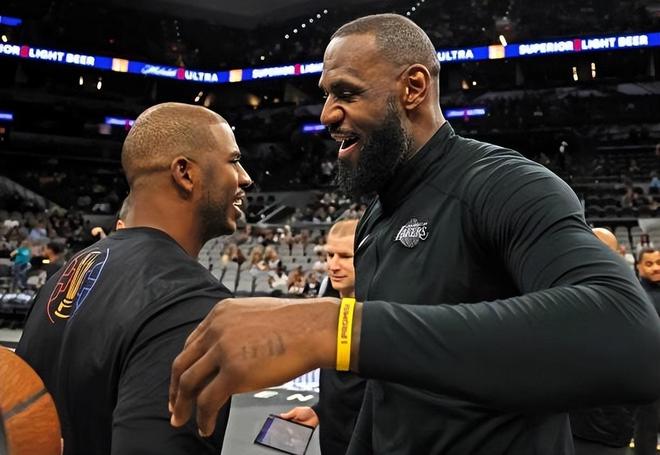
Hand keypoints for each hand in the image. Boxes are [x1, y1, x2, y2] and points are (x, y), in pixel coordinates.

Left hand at [169, 297, 339, 436]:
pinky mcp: (235, 372)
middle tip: (174, 406)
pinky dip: (202, 417)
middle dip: (174, 389)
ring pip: (188, 383)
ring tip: (183, 421)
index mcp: (220, 314)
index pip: (191, 344)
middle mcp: (217, 329)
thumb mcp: (255, 316)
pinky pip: (208, 401)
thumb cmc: (297, 325)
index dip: (183, 367)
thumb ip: (237, 331)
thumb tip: (231, 354)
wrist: (315, 328)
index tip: (181, 382)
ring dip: (182, 406)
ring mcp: (224, 350)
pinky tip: (206, 426)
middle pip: (182, 363)